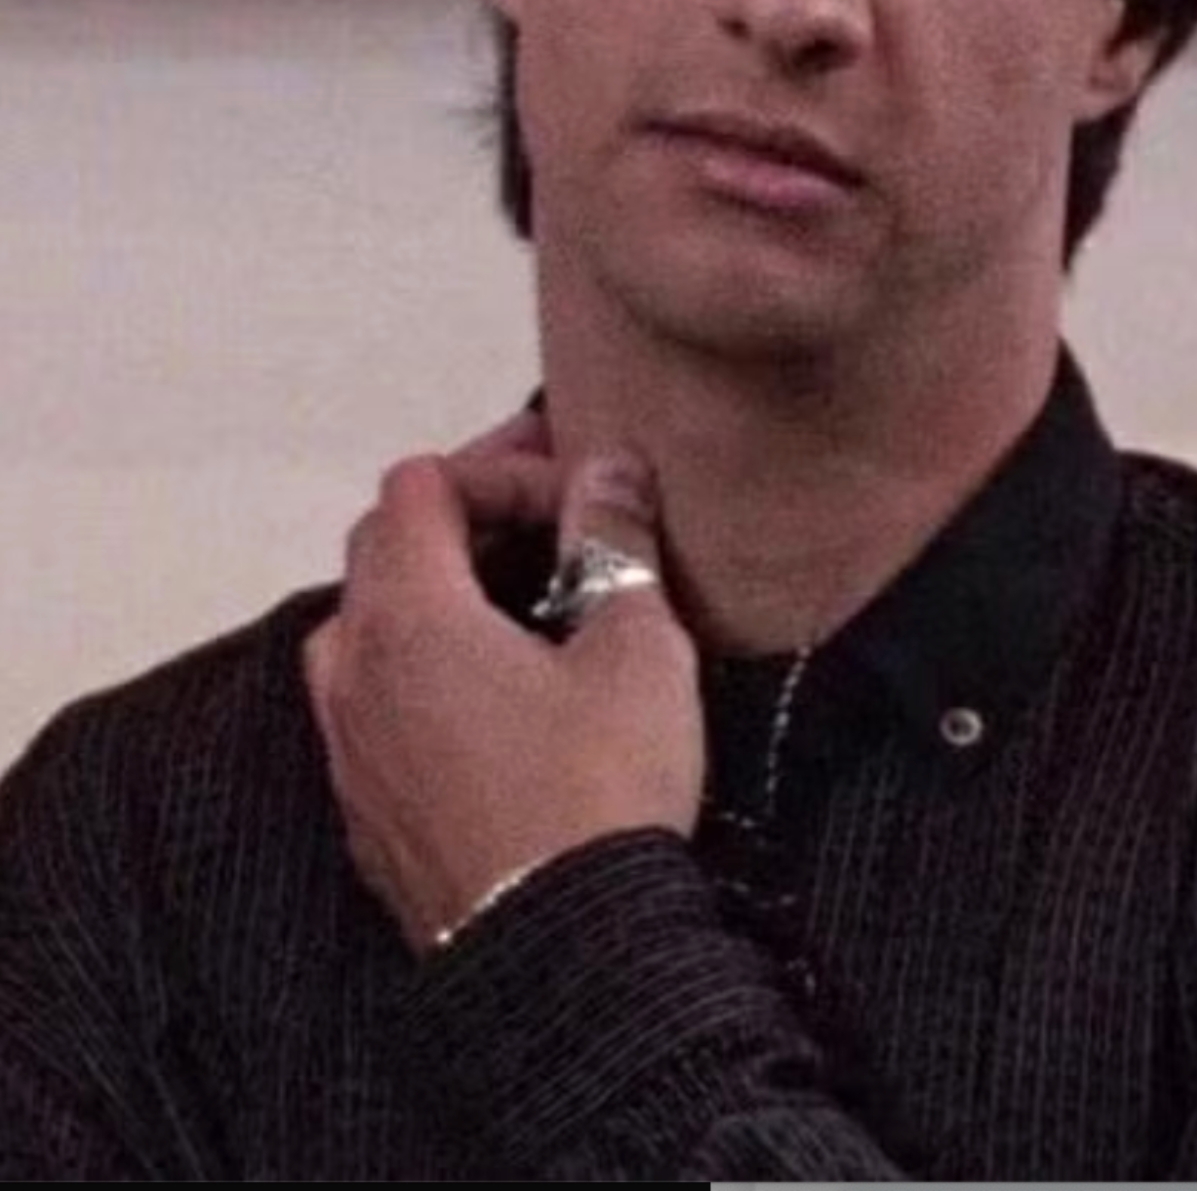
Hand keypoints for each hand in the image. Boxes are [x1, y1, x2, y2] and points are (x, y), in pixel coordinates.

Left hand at [302, 422, 702, 952]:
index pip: (420, 486)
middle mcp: (350, 670)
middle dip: (465, 522)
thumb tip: (609, 464)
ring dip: (432, 597)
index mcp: (409, 617)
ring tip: (517, 615)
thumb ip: (614, 542)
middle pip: (379, 547)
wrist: (560, 949)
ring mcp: (344, 746)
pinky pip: (369, 703)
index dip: (500, 469)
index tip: (580, 503)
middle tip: (556, 534)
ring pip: (362, 628)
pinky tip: (494, 703)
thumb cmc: (601, 782)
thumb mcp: (637, 648)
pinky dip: (420, 671)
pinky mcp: (358, 809)